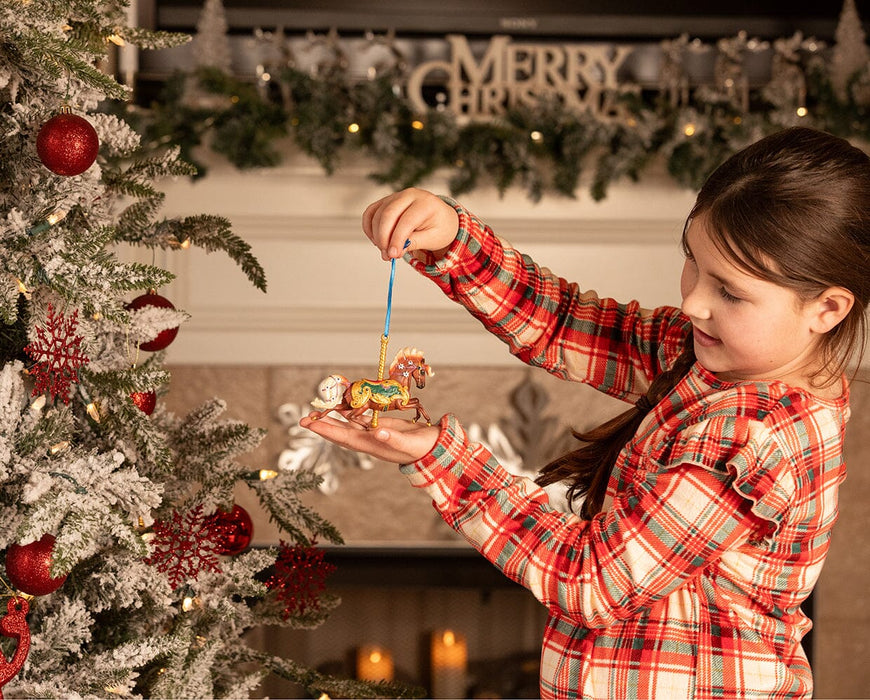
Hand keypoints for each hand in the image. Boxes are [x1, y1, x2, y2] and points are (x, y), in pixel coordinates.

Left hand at [299, 412, 441, 464]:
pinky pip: (361, 417)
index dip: (326, 430)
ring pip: (349, 423)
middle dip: (322, 424)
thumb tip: (378, 432)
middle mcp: (369, 439)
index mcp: (373, 445)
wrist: (435, 447)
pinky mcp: (382, 425)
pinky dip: (351, 411)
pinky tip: (343, 404)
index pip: (343, 437)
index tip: (309, 424)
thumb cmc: (424, 448)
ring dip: (334, 416)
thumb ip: (393, 438)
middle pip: (341, 431)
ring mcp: (374, 433)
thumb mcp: (409, 443)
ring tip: (319, 408)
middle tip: (303, 417)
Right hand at [362, 188, 459, 260]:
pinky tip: (376, 240)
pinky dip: (369, 228)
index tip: (393, 255)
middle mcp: (410, 195)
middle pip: (388, 214)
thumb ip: (414, 243)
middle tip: (387, 256)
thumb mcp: (433, 239)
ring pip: (377, 214)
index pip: (406, 221)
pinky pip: (371, 212)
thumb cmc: (440, 227)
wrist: (441, 217)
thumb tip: (395, 250)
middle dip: (384, 238)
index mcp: (426, 203)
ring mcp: (396, 196)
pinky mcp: (386, 201)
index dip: (397, 239)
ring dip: (376, 236)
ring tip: (386, 252)